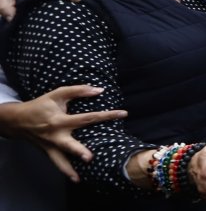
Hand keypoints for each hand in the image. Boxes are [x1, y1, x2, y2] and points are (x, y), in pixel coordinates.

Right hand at [0, 85, 126, 181]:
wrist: (18, 120)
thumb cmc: (41, 105)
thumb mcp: (58, 93)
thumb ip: (79, 90)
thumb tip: (100, 90)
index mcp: (60, 120)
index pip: (87, 118)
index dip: (106, 116)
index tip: (123, 114)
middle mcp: (55, 135)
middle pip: (69, 144)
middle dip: (79, 152)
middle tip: (90, 158)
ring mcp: (50, 146)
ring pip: (60, 160)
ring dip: (68, 170)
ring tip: (78, 179)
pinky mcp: (47, 152)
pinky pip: (57, 163)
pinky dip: (65, 171)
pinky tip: (75, 178)